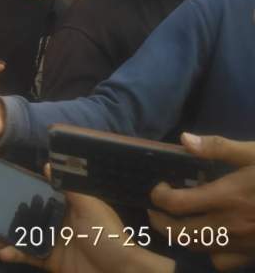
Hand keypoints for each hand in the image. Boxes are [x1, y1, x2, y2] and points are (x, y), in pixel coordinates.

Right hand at [0, 189, 172, 272]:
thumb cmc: (107, 235)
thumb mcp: (91, 207)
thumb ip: (70, 187)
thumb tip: (48, 164)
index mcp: (64, 205)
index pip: (36, 193)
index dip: (16, 190)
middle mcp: (54, 220)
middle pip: (23, 216)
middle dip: (1, 216)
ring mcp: (51, 242)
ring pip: (20, 236)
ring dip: (0, 237)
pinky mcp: (49, 261)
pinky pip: (27, 255)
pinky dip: (13, 253)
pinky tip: (2, 253)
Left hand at [149, 133, 254, 269]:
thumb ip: (219, 147)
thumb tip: (184, 140)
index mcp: (227, 196)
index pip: (176, 204)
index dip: (159, 196)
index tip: (160, 187)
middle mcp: (230, 224)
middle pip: (180, 232)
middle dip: (160, 221)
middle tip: (156, 209)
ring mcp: (243, 243)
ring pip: (198, 249)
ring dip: (180, 237)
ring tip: (176, 222)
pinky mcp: (254, 254)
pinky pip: (223, 262)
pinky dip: (210, 254)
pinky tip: (211, 239)